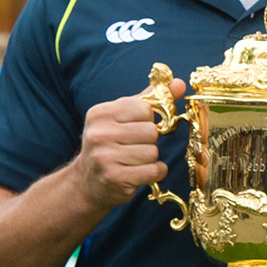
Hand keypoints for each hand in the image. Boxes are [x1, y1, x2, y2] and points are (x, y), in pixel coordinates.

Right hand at [70, 78, 185, 210]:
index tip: (135, 128)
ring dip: (150, 159)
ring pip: (153, 152)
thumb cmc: (111, 145)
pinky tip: (140, 173)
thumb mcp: (124, 117)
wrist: (87, 183)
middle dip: (149, 141)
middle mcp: (99, 134)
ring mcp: (103, 157)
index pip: (144, 108)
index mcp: (100, 114)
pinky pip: (153, 171)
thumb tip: (179, 83)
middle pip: (151, 131)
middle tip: (133, 147)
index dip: (147, 120)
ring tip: (133, 161)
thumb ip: (150, 99)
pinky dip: (154, 173)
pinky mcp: (114, 178)